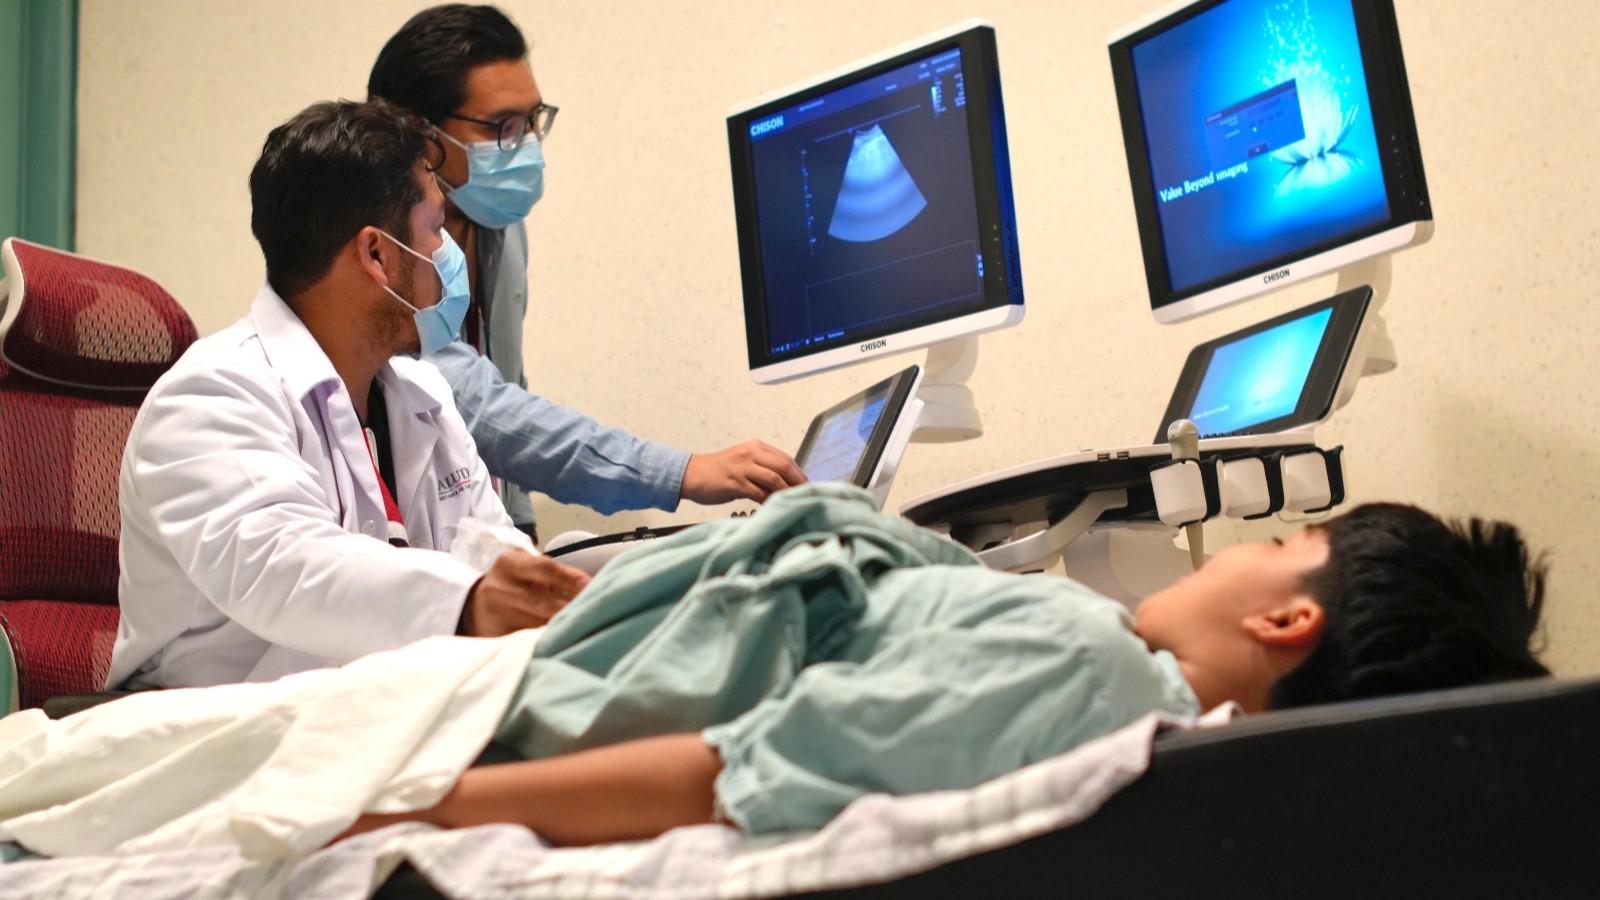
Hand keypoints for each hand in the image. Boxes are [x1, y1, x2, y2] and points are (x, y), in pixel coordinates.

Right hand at [460, 549, 589, 636]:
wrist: (475, 607)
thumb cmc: (513, 584)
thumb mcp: (527, 569)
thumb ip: (555, 574)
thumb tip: (590, 586)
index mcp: (509, 564)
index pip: (545, 568)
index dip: (570, 578)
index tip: (590, 586)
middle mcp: (498, 588)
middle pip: (543, 603)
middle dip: (570, 610)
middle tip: (595, 614)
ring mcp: (494, 616)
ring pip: (536, 626)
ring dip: (561, 630)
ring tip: (581, 630)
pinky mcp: (493, 638)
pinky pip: (525, 642)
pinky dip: (545, 644)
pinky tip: (558, 644)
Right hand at [680, 439, 805, 504]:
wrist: (692, 474)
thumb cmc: (720, 471)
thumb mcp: (744, 462)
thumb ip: (763, 467)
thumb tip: (787, 482)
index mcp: (756, 447)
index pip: (785, 458)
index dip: (799, 473)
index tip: (807, 486)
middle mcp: (750, 454)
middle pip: (784, 466)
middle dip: (798, 482)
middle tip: (805, 495)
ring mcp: (742, 468)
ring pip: (774, 479)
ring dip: (785, 492)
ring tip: (791, 503)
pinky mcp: (734, 482)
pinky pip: (759, 493)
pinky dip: (769, 501)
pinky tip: (772, 507)